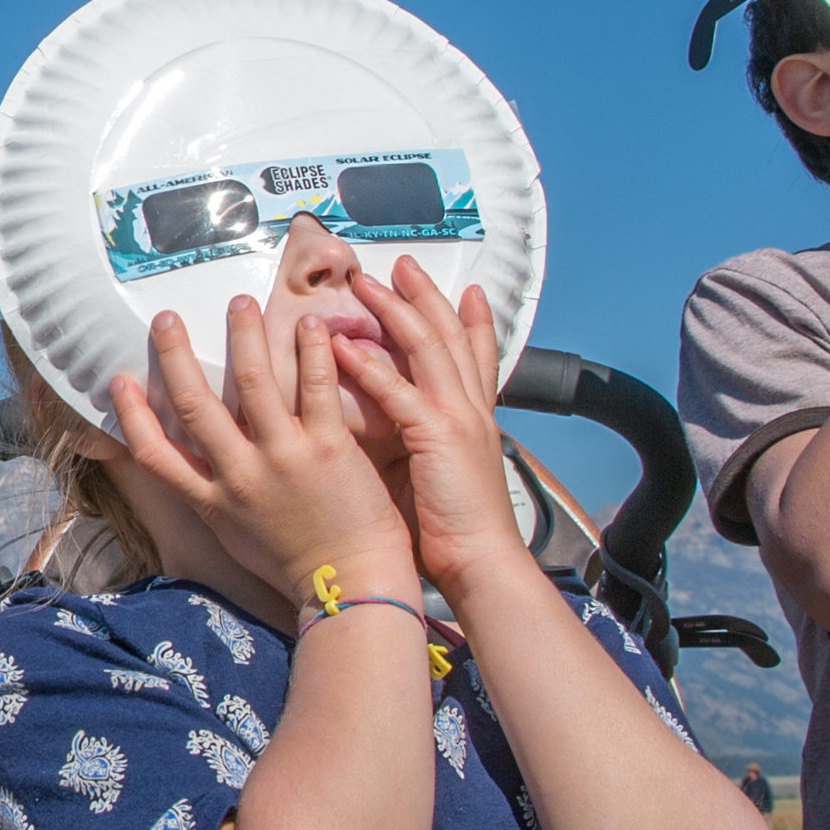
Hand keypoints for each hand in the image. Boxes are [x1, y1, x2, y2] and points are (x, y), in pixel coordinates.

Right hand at [108, 299, 417, 614]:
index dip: (131, 415)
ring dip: (243, 336)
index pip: (155, 454)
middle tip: (166, 317)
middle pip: (194, 405)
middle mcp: (240, 476)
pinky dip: (310, 351)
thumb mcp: (239, 539)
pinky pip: (316, 388)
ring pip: (252, 383)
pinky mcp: (329, 449)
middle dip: (174, 355)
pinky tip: (308, 323)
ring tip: (241, 302)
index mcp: (213, 502)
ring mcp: (284, 459)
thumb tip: (197, 475)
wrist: (353, 590)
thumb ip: (217, 501)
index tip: (118, 380)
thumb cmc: (299, 567)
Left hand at [328, 263, 530, 597]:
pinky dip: (373, 366)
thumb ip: (417, 443)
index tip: (467, 290)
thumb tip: (383, 429)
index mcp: (474, 420)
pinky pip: (401, 391)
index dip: (473, 320)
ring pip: (429, 348)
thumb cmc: (454, 535)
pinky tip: (346, 347)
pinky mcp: (439, 437)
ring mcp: (458, 419)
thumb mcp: (438, 474)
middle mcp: (471, 410)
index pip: (476, 357)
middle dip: (426, 296)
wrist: (483, 565)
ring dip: (397, 311)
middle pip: (451, 336)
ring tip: (368, 284)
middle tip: (402, 264)